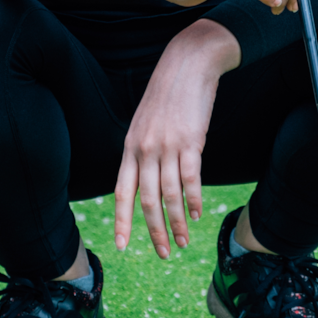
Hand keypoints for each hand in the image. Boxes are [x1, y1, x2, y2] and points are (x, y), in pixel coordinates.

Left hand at [113, 19, 236, 258]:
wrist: (187, 64)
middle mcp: (144, 150)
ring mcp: (167, 146)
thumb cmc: (168, 95)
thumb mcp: (145, 123)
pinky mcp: (190, 142)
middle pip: (146, 201)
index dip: (121, 221)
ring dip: (177, 223)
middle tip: (163, 254)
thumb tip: (147, 180)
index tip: (122, 246)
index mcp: (130, 147)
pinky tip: (196, 214)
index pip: (122, 192)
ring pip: (169, 195)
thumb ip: (143, 151)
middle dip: (154, 232)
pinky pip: (190, 179)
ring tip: (183, 242)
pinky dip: (193, 201)